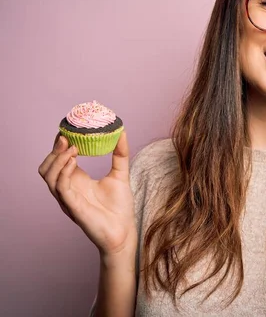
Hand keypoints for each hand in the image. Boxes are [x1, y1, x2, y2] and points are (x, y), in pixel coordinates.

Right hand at [38, 131, 136, 256]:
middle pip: (47, 166)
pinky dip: (64, 171)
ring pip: (48, 175)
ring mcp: (67, 198)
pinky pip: (60, 186)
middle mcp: (68, 188)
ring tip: (72, 147)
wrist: (124, 231)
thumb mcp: (120, 174)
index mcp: (76, 180)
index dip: (60, 145)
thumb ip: (120, 153)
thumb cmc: (120, 207)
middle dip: (53, 150)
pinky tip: (74, 161)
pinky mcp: (72, 206)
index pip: (59, 159)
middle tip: (66, 136)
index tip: (69, 129)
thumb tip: (122, 131)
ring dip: (57, 159)